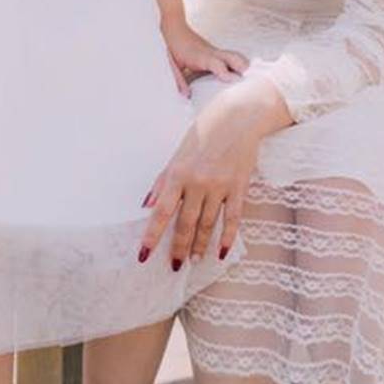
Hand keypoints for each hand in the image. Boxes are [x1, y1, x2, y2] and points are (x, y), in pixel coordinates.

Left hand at [139, 75, 286, 268]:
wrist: (237, 117)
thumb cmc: (204, 133)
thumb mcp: (177, 154)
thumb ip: (163, 181)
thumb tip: (147, 205)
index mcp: (178, 174)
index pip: (161, 212)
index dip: (152, 236)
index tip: (144, 255)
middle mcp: (197, 182)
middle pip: (185, 224)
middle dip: (178, 248)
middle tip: (174, 266)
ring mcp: (220, 186)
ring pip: (208, 224)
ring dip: (200, 245)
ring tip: (195, 261)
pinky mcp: (239, 187)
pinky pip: (233, 218)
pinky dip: (228, 237)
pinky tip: (222, 252)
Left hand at [161, 12, 247, 93]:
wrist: (175, 27)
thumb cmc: (174, 45)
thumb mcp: (172, 63)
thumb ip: (179, 79)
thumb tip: (186, 95)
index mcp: (200, 56)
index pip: (216, 63)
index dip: (225, 72)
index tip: (234, 81)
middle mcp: (212, 53)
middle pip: (233, 57)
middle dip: (244, 69)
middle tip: (254, 82)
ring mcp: (216, 51)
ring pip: (236, 56)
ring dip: (246, 66)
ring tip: (255, 80)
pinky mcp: (217, 52)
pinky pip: (232, 57)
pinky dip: (241, 64)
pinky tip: (246, 74)